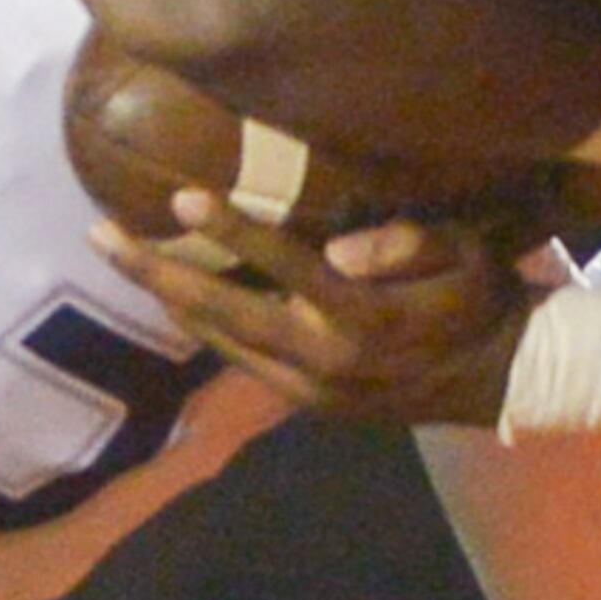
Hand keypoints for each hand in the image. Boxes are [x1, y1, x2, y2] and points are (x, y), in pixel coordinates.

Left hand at [94, 207, 527, 426]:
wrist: (499, 380)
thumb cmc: (479, 300)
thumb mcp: (463, 256)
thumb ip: (405, 245)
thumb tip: (337, 254)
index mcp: (365, 318)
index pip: (286, 266)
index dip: (233, 230)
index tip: (182, 195)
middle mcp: (326, 360)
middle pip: (226, 313)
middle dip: (159, 274)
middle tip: (100, 238)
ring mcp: (312, 390)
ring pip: (224, 343)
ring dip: (171, 300)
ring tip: (122, 259)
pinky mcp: (309, 404)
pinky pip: (243, 361)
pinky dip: (206, 328)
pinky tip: (178, 297)